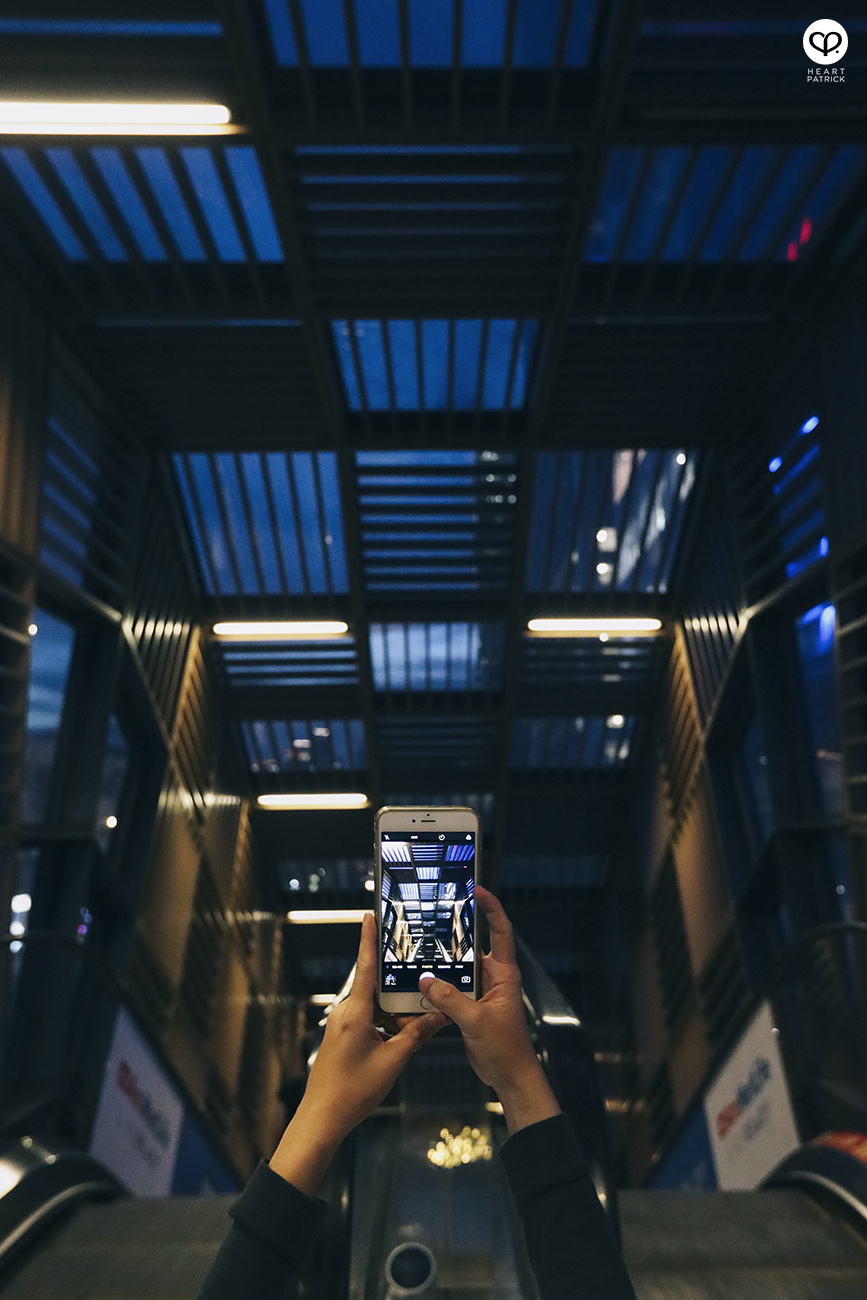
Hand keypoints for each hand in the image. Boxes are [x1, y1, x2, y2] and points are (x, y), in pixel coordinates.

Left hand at [270, 913, 445, 1193]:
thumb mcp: (393, 1061)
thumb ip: (416, 1035)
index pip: (365, 967)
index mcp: (354, 1013)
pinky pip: (368, 1019)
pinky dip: (386, 1024)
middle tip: (422, 987)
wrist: (322, 1119)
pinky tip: (402, 1036)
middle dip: (399, 990)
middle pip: (375, 987)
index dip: (369, 939)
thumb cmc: (353, 1091)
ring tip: (417, 1022)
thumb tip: (439, 1015)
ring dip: (395, 1013)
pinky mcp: (342, 1036)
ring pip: (374, 1006)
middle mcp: (345, 1012)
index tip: (370, 914)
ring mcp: (342, 1024)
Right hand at [418, 886, 559, 1133]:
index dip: (491, 908)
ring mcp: (481, 993)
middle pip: (474, 946)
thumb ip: (450, 1000)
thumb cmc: (505, 1048)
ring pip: (459, 969)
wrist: (510, 1078)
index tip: (477, 889)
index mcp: (504, 974)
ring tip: (419, 945)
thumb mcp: (476, 1021)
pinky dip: (437, 987)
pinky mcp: (470, 1008)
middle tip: (435, 913)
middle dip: (456, 931)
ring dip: (442, 962)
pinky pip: (451, 990)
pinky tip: (418, 984)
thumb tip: (425, 980)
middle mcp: (493, 978)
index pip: (500, 931)